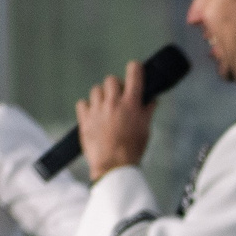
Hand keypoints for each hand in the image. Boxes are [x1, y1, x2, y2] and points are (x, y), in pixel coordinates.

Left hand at [77, 60, 155, 181]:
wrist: (113, 167)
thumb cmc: (132, 150)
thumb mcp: (145, 130)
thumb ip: (148, 111)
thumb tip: (152, 99)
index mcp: (131, 104)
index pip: (134, 72)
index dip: (134, 68)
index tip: (134, 70)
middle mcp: (114, 103)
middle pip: (111, 79)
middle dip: (115, 86)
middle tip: (118, 98)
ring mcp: (98, 110)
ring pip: (96, 90)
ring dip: (101, 96)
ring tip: (105, 109)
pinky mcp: (85, 119)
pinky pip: (82, 103)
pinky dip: (87, 107)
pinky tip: (93, 116)